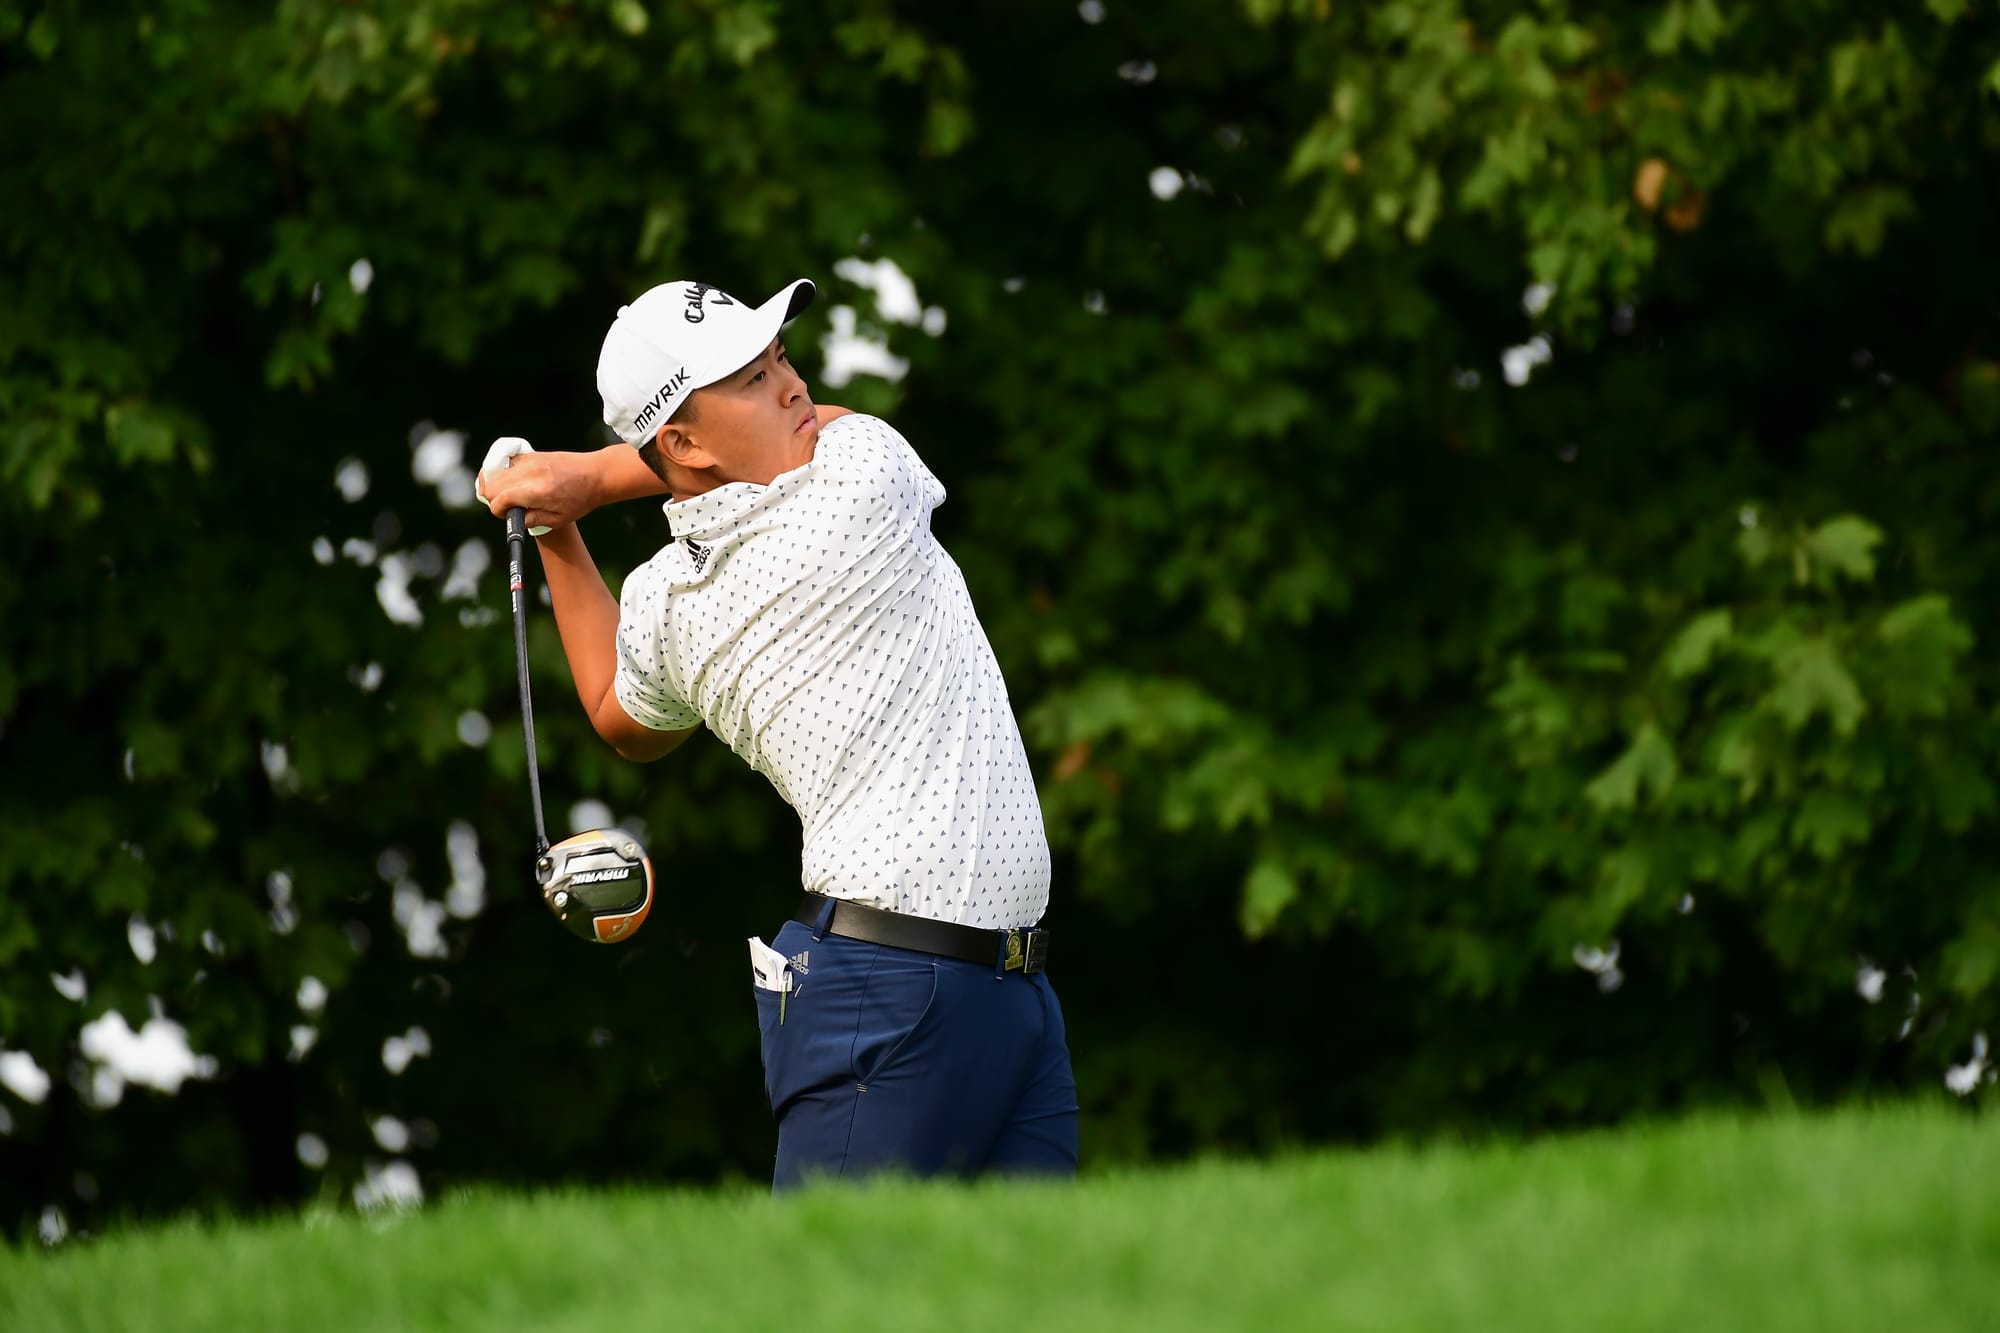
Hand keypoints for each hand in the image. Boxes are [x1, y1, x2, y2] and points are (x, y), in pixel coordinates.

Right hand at [477, 437, 603, 533]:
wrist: (596, 474)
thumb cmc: (581, 499)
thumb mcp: (558, 519)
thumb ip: (532, 520)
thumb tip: (512, 518)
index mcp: (536, 490)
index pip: (499, 499)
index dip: (498, 511)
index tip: (505, 515)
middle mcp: (529, 472)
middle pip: (491, 484)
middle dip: (493, 498)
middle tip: (506, 506)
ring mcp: (528, 460)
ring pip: (494, 472)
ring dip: (495, 485)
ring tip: (508, 495)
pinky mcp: (530, 454)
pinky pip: (504, 462)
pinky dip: (502, 473)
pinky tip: (512, 482)